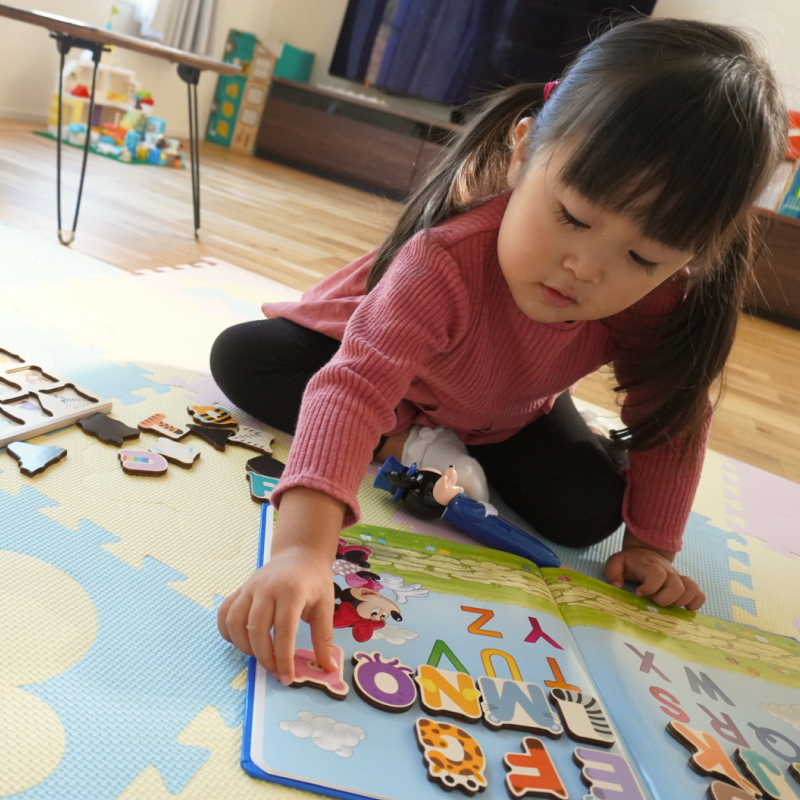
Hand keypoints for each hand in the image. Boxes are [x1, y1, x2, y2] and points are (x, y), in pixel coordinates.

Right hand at [217, 486, 345, 683]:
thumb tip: (329, 668)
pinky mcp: (240, 589)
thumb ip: (324, 637)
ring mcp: (249, 588)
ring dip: (244, 646)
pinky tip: (242, 642)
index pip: (283, 631)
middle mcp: (266, 588)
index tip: (288, 678)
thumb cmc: (314, 580)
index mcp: (291, 592)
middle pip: (256, 630)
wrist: (299, 553)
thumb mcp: (325, 605)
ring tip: (260, 655)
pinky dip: (228, 632)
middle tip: (275, 670)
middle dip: (264, 657)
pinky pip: (224, 613)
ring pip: (235, 623)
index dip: (284, 659)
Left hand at [605, 544, 705, 611]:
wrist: (647, 552)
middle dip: (664, 599)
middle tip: (653, 600)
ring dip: (679, 602)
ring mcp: (679, 579)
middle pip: (677, 586)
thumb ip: (613, 571)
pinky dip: (694, 604)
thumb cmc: (631, 562)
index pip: (658, 574)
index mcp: (651, 566)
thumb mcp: (617, 562)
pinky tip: (681, 607)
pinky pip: (699, 595)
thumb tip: (617, 586)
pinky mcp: (686, 587)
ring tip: (666, 603)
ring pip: (692, 590)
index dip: (650, 587)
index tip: (639, 593)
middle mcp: (669, 572)